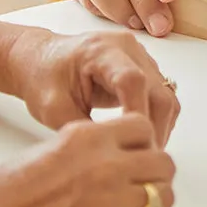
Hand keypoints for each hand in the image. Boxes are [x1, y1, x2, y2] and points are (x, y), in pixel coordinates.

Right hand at [0, 114, 174, 206]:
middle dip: (154, 178)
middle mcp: (108, 164)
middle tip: (140, 194)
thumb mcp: (46, 151)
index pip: (144, 127)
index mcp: (90, 138)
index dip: (143, 146)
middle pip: (163, 163)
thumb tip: (101, 155)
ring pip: (166, 197)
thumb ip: (82, 148)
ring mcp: (113, 202)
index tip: (136, 160)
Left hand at [9, 30, 180, 147]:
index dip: (137, 114)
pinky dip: (157, 117)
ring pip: (165, 94)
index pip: (132, 80)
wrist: (41, 58)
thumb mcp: (53, 109)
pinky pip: (161, 94)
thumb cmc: (42, 78)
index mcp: (101, 51)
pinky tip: (143, 137)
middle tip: (144, 158)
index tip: (134, 144)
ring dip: (160, 125)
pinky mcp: (144, 66)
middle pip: (158, 90)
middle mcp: (127, 48)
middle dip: (155, 127)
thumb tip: (112, 156)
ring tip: (144, 151)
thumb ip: (85, 130)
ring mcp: (139, 55)